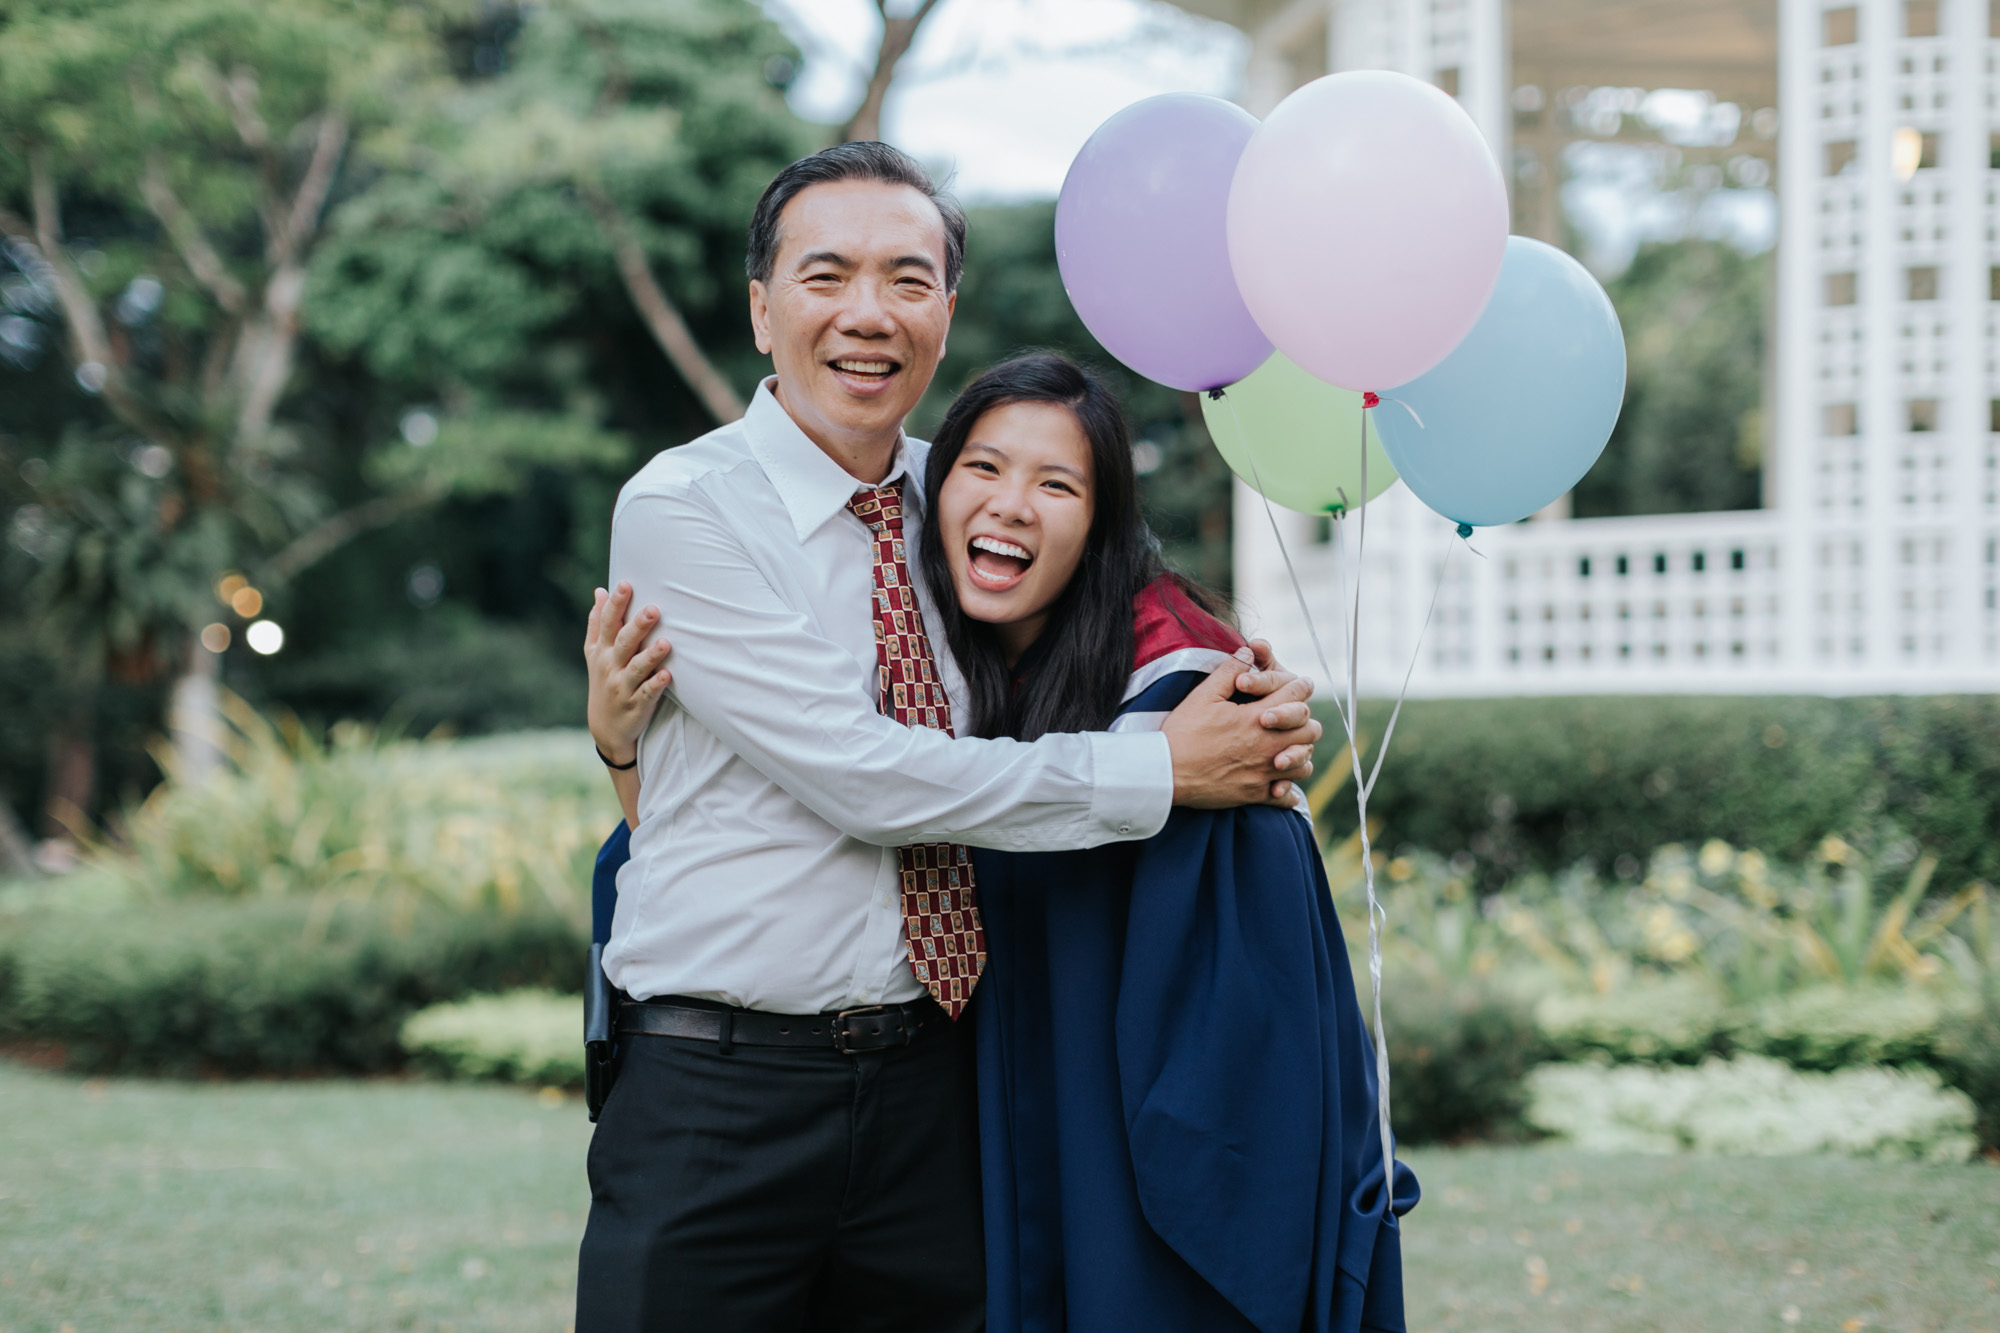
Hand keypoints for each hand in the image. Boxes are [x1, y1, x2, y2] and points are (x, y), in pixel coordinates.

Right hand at [585, 582, 673, 764]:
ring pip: (636, 669)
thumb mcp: (595, 653)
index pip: (608, 623)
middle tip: (653, 609)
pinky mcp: (636, 705)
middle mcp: (610, 667)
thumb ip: (598, 622)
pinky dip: (656, 685)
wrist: (605, 729)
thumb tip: (600, 591)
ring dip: (650, 656)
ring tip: (666, 643)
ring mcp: (622, 687)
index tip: (626, 584)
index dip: (616, 604)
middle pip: (624, 642)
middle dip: (637, 626)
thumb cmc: (604, 681)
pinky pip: (646, 694)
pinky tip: (667, 675)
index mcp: (602, 651)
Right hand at [1161, 646, 1321, 808]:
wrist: (1167, 773)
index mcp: (1257, 718)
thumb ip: (1229, 671)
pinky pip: (1287, 796)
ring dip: (1300, 753)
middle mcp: (1268, 745)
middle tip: (1296, 717)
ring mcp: (1264, 772)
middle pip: (1310, 730)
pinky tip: (1279, 782)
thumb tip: (1248, 651)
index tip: (1302, 684)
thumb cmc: (1183, 732)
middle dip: (1305, 720)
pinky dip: (1288, 790)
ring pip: (1304, 763)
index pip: (1296, 695)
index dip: (1301, 686)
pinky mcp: (1255, 794)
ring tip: (1289, 748)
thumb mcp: (1203, 695)